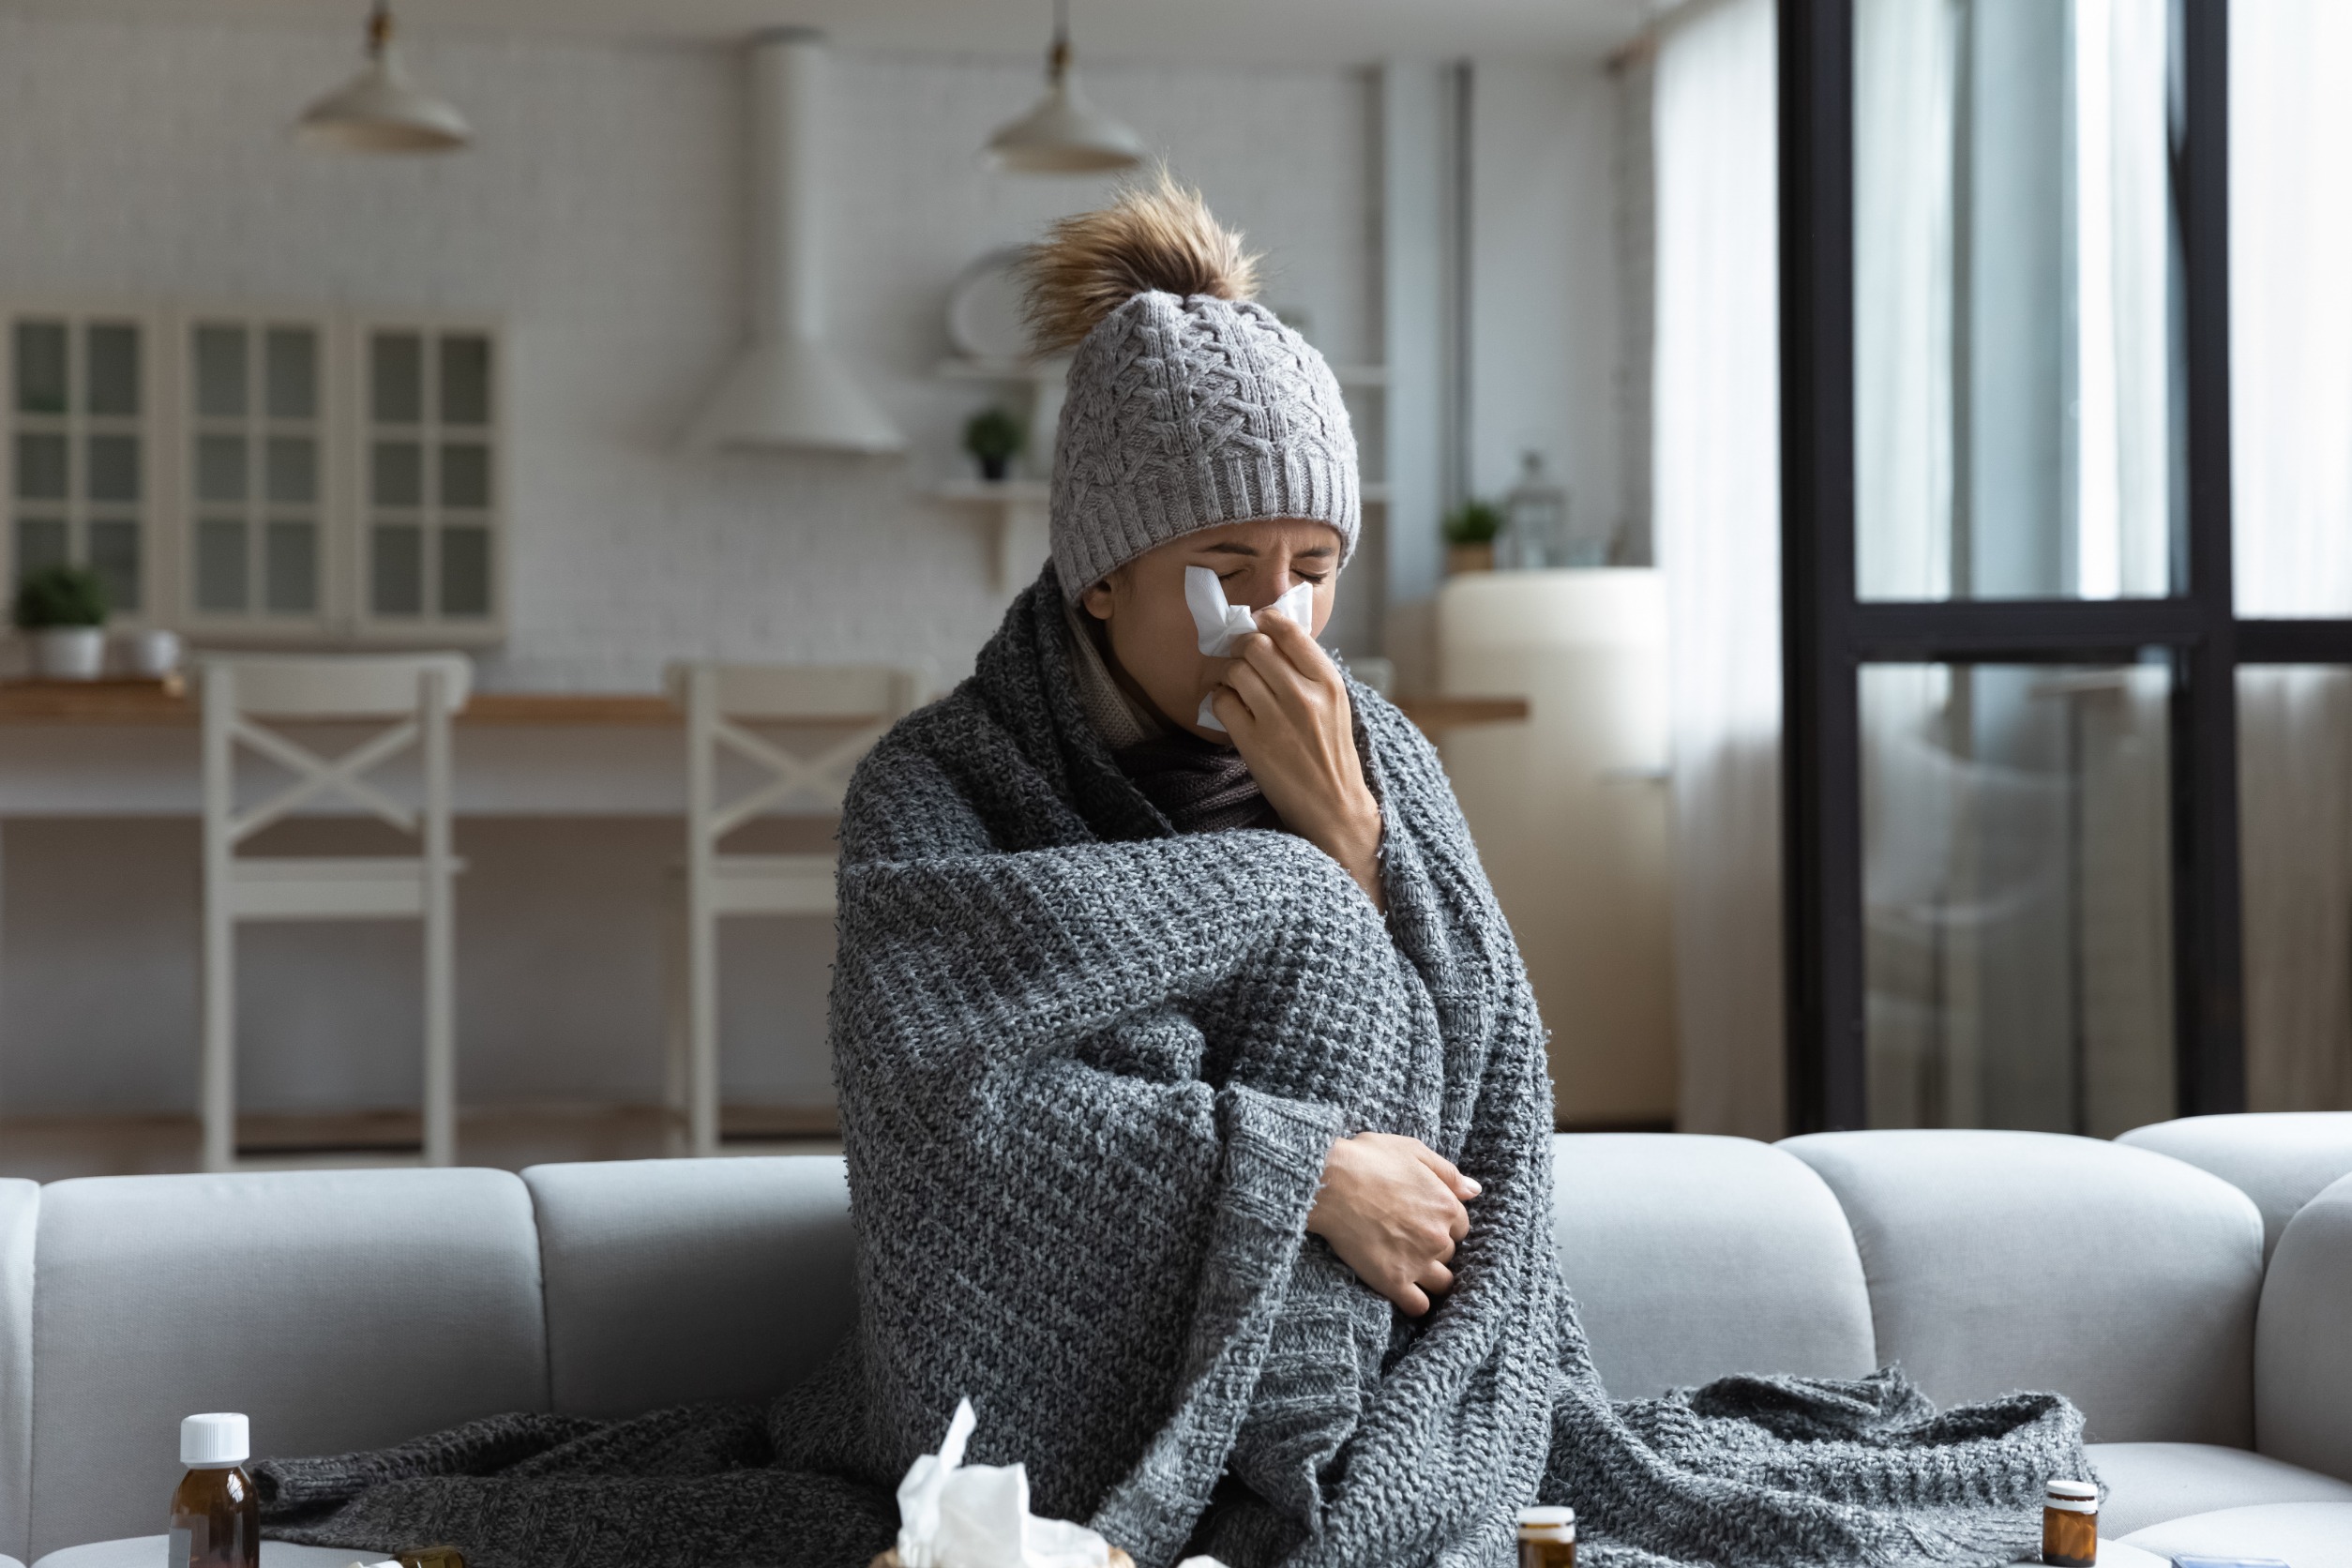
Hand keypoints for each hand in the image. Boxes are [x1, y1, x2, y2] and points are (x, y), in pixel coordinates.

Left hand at [1209, 612, 1384, 906]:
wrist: (1335, 808)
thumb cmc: (1332, 753)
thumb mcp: (1335, 704)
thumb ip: (1309, 671)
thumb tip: (1273, 634)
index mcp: (1328, 682)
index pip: (1289, 631)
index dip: (1266, 621)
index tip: (1258, 624)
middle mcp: (1303, 695)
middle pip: (1255, 645)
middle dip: (1242, 647)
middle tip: (1240, 657)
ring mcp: (1276, 719)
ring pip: (1235, 671)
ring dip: (1230, 675)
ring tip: (1238, 688)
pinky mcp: (1253, 742)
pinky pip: (1221, 701)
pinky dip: (1220, 701)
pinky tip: (1231, 709)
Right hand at [1306, 1132, 1479, 1315]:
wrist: (1329, 1183)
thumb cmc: (1367, 1161)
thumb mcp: (1413, 1151)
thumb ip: (1447, 1173)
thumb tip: (1475, 1190)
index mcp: (1446, 1206)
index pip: (1461, 1227)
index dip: (1443, 1224)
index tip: (1423, 1221)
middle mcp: (1438, 1237)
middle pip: (1449, 1254)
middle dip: (1434, 1248)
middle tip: (1409, 1240)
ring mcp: (1417, 1262)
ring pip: (1442, 1283)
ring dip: (1430, 1277)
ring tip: (1410, 1268)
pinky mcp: (1394, 1282)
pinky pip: (1418, 1306)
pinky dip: (1415, 1302)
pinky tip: (1404, 1291)